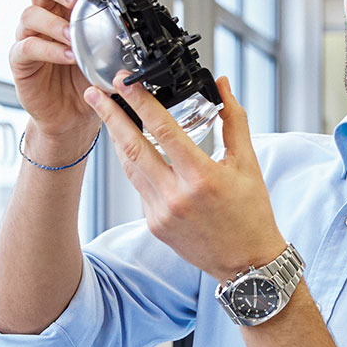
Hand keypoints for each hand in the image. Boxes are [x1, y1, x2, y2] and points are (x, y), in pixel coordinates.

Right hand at [10, 0, 99, 153]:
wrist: (71, 115)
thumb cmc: (85, 81)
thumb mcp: (106, 57)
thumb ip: (113, 40)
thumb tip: (136, 30)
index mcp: (64, 10)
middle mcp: (45, 18)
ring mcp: (29, 36)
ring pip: (30, 14)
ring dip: (55, 23)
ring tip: (73, 37)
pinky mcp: (20, 60)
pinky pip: (28, 47)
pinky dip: (49, 49)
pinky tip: (67, 56)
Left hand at [84, 74, 284, 280]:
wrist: (247, 263)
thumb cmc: (251, 214)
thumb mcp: (247, 164)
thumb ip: (233, 120)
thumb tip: (223, 86)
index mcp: (202, 178)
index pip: (163, 130)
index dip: (140, 102)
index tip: (125, 83)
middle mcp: (176, 196)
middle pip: (132, 147)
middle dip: (110, 116)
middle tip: (95, 93)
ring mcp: (161, 213)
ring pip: (130, 167)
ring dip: (117, 138)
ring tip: (107, 115)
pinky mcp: (154, 224)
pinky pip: (139, 187)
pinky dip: (135, 165)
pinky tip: (134, 149)